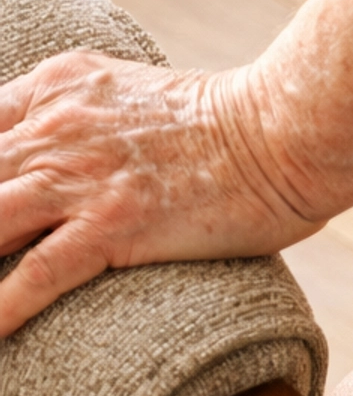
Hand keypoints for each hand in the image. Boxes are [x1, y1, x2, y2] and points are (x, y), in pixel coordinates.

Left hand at [0, 53, 323, 336]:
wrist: (282, 129)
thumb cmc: (226, 126)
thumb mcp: (129, 98)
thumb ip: (83, 120)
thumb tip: (66, 164)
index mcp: (52, 91)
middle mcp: (51, 129)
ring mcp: (79, 178)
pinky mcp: (115, 225)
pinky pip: (40, 272)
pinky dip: (4, 305)